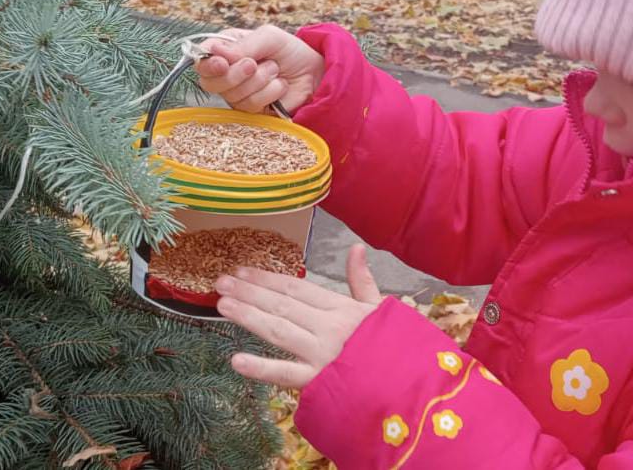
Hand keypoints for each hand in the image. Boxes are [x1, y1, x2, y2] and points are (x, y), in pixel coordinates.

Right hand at [196, 25, 324, 113]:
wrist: (314, 72)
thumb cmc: (289, 51)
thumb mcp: (269, 37)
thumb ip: (244, 45)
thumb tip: (216, 53)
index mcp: (226, 50)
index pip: (201, 59)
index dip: (207, 63)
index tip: (222, 63)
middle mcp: (226, 73)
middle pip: (209, 82)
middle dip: (235, 74)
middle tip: (254, 64)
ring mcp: (237, 94)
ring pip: (232, 95)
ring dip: (259, 81)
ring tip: (274, 70)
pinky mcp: (251, 111)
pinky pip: (250, 106)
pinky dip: (269, 93)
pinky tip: (279, 85)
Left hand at [216, 244, 380, 388]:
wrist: (411, 385)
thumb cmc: (394, 347)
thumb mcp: (381, 309)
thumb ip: (362, 280)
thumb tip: (356, 248)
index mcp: (341, 308)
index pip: (297, 288)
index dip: (268, 278)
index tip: (242, 270)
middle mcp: (328, 327)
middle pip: (282, 305)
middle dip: (250, 291)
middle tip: (221, 282)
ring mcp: (322, 354)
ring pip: (278, 330)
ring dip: (248, 316)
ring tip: (223, 305)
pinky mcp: (320, 382)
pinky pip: (287, 374)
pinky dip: (261, 368)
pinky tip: (237, 361)